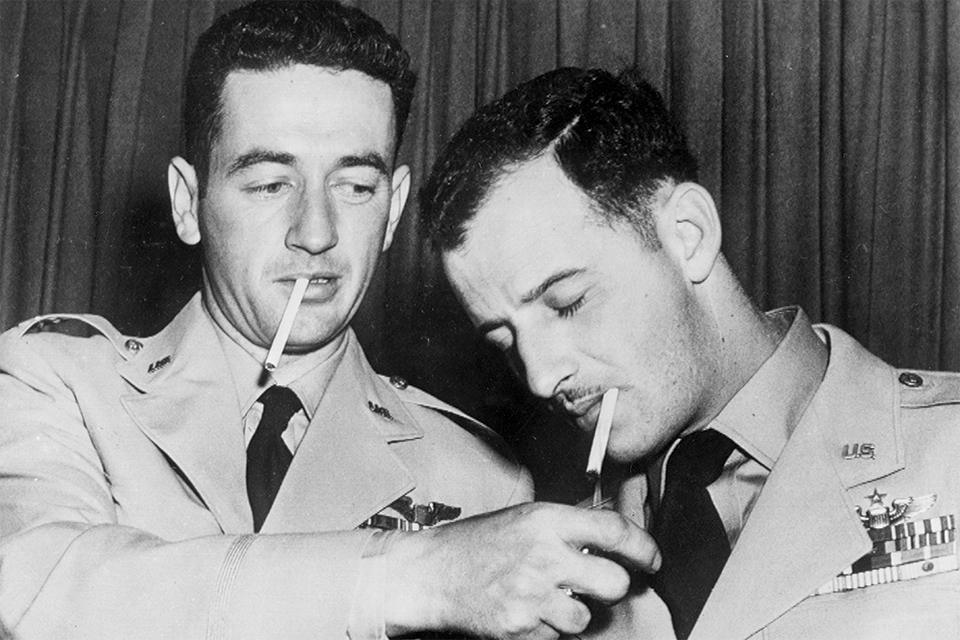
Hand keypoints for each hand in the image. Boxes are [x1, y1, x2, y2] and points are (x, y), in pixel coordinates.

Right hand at [383, 502, 660, 638]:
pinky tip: (526, 612)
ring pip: (586, 617)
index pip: (615, 530)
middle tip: (596, 583)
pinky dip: (547, 630)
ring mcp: (531, 595)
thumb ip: (567, 527)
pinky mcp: (520, 627)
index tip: (651, 559)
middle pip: (614, 582)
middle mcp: (543, 555)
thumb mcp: (523, 518)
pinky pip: (556, 637)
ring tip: (548, 598)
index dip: (643, 547)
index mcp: (546, 520)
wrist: (430, 573)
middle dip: (612, 586)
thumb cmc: (476, 543)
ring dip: (575, 613)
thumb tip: (613, 536)